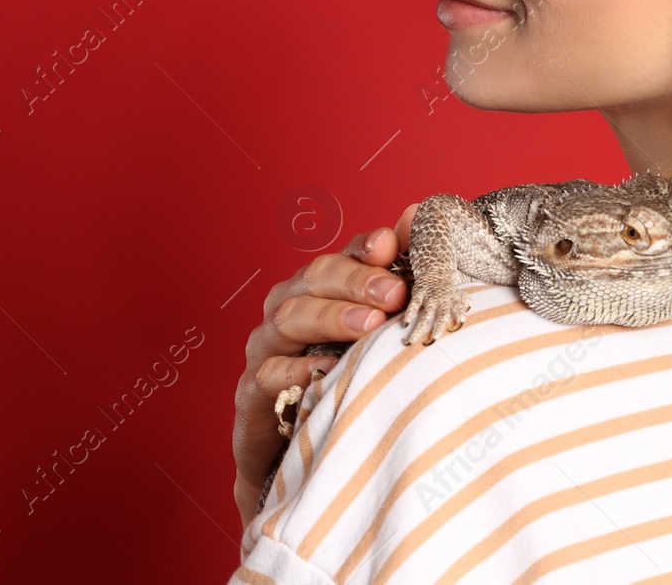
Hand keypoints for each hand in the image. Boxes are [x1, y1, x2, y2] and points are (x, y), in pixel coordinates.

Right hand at [233, 205, 417, 529]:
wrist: (301, 457)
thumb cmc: (345, 383)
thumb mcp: (377, 335)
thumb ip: (396, 275)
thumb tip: (419, 214)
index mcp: (319, 290)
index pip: (343, 256)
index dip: (365, 248)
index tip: (392, 243)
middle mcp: (288, 311)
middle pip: (312, 278)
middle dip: (355, 280)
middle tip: (394, 293)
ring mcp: (266, 352)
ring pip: (287, 318)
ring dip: (330, 317)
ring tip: (370, 326)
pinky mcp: (252, 397)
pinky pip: (267, 376)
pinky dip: (297, 371)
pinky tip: (328, 372)